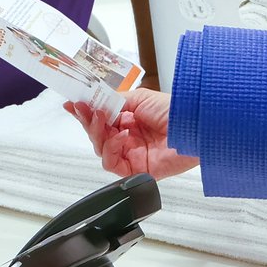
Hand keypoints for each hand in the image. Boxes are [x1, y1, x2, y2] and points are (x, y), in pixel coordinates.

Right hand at [65, 88, 197, 178]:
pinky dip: (111, 148)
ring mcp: (131, 154)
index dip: (86, 112)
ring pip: (100, 149)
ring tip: (103, 119)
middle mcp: (128, 138)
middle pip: (97, 134)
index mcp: (129, 120)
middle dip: (88, 121)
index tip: (72, 104)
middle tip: (84, 109)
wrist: (194, 127)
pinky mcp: (135, 169)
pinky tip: (121, 136)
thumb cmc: (176, 111)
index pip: (102, 118)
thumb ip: (115, 101)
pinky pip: (112, 163)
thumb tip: (96, 102)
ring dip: (97, 133)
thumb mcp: (140, 98)